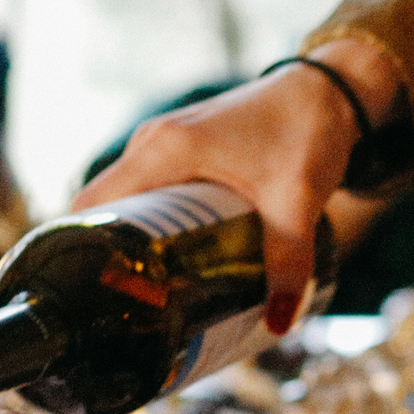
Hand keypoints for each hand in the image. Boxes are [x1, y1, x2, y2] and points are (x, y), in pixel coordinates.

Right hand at [73, 37, 405, 332]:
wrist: (331, 90)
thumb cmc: (309, 131)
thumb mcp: (298, 201)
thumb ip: (288, 263)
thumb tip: (280, 324)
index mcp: (163, 150)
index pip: (91, 206)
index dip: (81, 250)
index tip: (93, 296)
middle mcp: (151, 143)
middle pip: (102, 209)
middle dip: (108, 257)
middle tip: (127, 309)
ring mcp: (163, 144)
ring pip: (127, 203)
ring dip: (132, 243)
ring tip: (148, 296)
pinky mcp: (181, 149)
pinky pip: (149, 193)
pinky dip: (152, 226)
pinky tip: (172, 263)